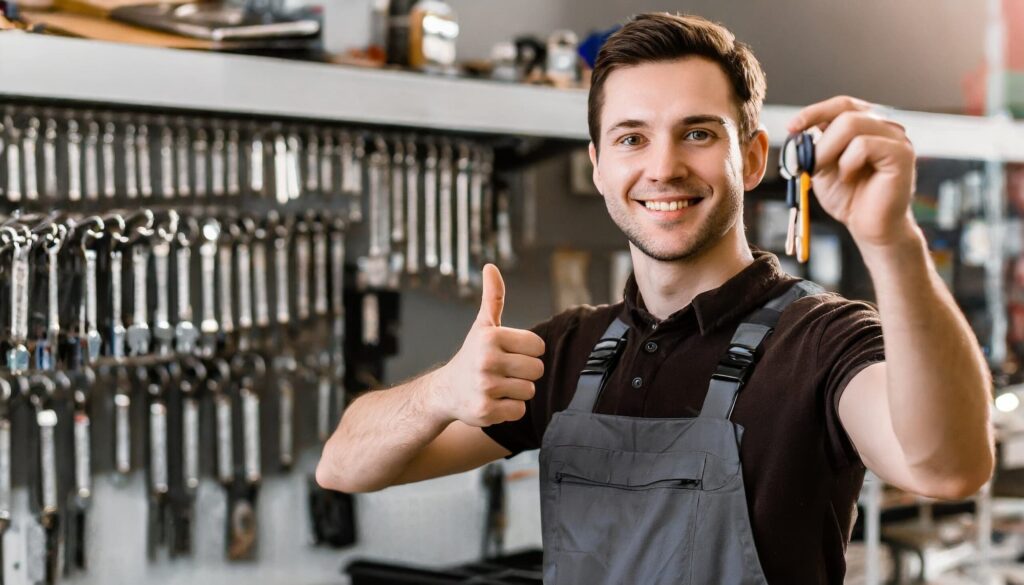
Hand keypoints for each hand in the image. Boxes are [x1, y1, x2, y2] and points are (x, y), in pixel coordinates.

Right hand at [436, 264, 544, 426]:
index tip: (509, 353)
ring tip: (497, 386)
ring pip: (529, 391)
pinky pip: (519, 411)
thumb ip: (493, 297)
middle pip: (536, 370)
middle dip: (524, 373)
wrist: (444, 391)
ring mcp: (485, 387)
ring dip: (516, 391)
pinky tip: (493, 401)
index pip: (538, 347)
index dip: (527, 352)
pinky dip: (509, 409)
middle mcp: (486, 361)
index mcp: (490, 337)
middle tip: (503, 372)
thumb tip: (491, 266)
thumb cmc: (472, 355)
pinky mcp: (485, 411)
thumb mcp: (482, 326)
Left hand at [787, 96, 918, 247]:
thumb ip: (814, 147)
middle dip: (820, 139)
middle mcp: (885, 126)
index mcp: (868, 125)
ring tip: (826, 172)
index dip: (814, 111)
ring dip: (828, 150)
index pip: (842, 104)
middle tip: (810, 164)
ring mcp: (896, 138)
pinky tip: (848, 178)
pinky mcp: (901, 154)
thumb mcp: (822, 167)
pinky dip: (847, 163)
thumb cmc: (849, 198)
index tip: (792, 127)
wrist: (870, 227)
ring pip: (852, 123)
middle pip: (845, 111)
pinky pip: (864, 145)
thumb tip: (798, 131)